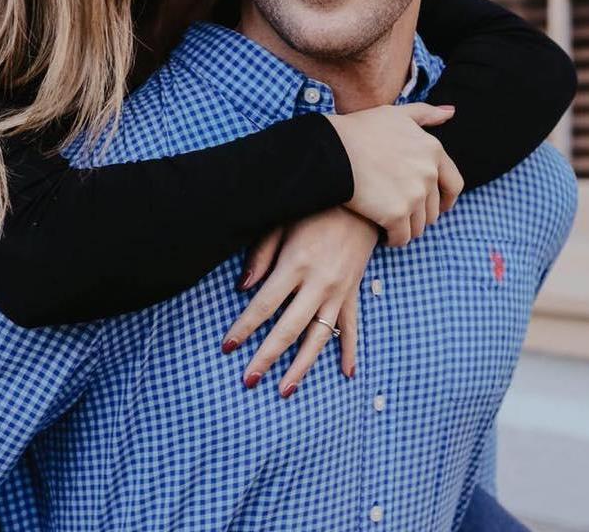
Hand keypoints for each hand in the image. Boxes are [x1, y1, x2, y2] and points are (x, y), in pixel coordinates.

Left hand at [221, 207, 378, 397]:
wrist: (360, 199)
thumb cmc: (314, 208)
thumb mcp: (282, 222)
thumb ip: (261, 255)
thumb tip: (243, 288)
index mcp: (296, 264)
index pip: (264, 305)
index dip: (244, 327)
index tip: (227, 346)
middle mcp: (319, 283)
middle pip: (288, 329)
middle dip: (266, 356)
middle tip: (248, 380)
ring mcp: (339, 291)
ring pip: (319, 337)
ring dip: (301, 366)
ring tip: (284, 390)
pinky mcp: (353, 291)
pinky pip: (351, 327)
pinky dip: (349, 351)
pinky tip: (346, 374)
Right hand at [326, 103, 462, 246]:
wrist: (331, 149)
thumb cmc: (359, 129)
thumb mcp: (395, 113)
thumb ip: (425, 114)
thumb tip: (451, 113)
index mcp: (433, 150)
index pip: (454, 184)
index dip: (445, 199)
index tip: (435, 206)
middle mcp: (429, 173)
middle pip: (433, 209)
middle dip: (420, 214)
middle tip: (402, 213)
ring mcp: (414, 195)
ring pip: (419, 226)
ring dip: (407, 228)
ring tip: (391, 225)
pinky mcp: (396, 215)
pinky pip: (401, 237)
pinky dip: (394, 239)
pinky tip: (383, 235)